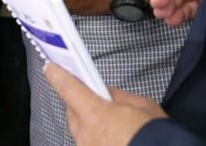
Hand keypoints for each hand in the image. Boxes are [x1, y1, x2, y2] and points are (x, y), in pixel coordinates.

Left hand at [45, 62, 165, 144]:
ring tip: (109, 123)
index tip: (51, 68)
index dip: (58, 76)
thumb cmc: (154, 134)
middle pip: (73, 112)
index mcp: (95, 114)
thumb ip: (119, 96)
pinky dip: (97, 139)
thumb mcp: (142, 104)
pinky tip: (111, 137)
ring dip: (89, 125)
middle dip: (80, 104)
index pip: (69, 89)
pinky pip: (90, 144)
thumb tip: (107, 94)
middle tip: (94, 100)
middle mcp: (86, 135)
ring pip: (81, 132)